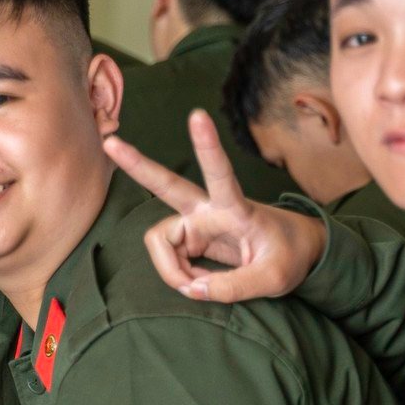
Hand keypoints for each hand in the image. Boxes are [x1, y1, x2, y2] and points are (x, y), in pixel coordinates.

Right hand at [103, 110, 326, 302]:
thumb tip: (195, 289)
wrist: (294, 252)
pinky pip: (169, 258)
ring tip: (197, 286)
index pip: (221, 175)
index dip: (208, 147)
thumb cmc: (289, 256)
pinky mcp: (190, 237)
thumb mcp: (274, 278)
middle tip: (110, 143)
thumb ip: (234, 287)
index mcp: (236, 209)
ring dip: (172, 270)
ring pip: (160, 240)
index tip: (197, 116)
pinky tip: (197, 282)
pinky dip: (179, 276)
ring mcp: (196, 222)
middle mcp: (209, 210)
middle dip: (138, 165)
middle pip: (167, 185)